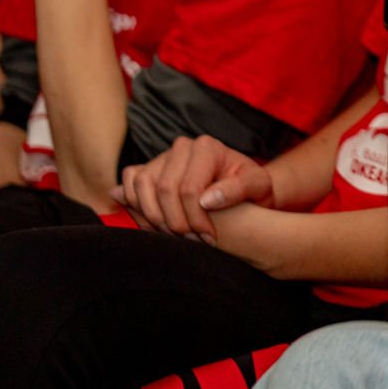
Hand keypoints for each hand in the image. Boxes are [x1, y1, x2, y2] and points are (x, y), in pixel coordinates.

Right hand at [113, 134, 271, 240]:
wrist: (241, 187)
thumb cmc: (251, 188)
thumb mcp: (258, 186)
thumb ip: (239, 189)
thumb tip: (208, 200)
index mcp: (207, 148)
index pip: (189, 189)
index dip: (196, 219)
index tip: (209, 238)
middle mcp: (181, 147)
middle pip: (165, 190)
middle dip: (176, 223)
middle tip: (193, 241)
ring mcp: (162, 156)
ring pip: (142, 187)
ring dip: (155, 218)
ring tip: (176, 235)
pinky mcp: (148, 167)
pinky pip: (130, 182)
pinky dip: (135, 204)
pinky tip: (156, 224)